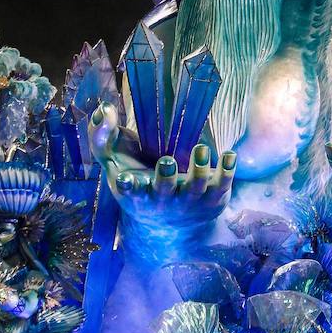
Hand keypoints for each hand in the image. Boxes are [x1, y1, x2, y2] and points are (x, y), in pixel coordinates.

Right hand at [88, 102, 235, 227]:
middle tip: (167, 161)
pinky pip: (222, 185)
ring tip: (201, 149)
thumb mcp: (115, 163)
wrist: (169, 224)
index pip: (130, 191)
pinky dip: (226, 171)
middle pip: (164, 189)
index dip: (128, 186)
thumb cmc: (138, 180)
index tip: (125, 179)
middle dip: (165, 177)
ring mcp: (189, 200)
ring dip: (198, 169)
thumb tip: (103, 109)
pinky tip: (229, 155)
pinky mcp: (212, 198)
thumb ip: (102, 137)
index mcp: (136, 192)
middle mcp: (162, 199)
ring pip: (195, 187)